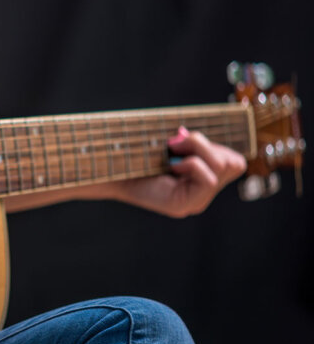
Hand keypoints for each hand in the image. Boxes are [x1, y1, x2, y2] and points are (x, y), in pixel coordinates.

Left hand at [120, 127, 246, 217]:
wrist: (110, 169)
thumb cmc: (137, 152)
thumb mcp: (171, 143)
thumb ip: (191, 142)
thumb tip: (191, 138)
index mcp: (201, 177)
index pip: (234, 161)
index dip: (215, 146)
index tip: (182, 141)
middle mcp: (201, 193)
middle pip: (234, 163)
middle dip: (206, 145)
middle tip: (175, 144)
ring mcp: (195, 202)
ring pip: (224, 168)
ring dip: (198, 150)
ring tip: (171, 152)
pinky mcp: (184, 206)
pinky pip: (208, 180)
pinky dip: (192, 164)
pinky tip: (171, 166)